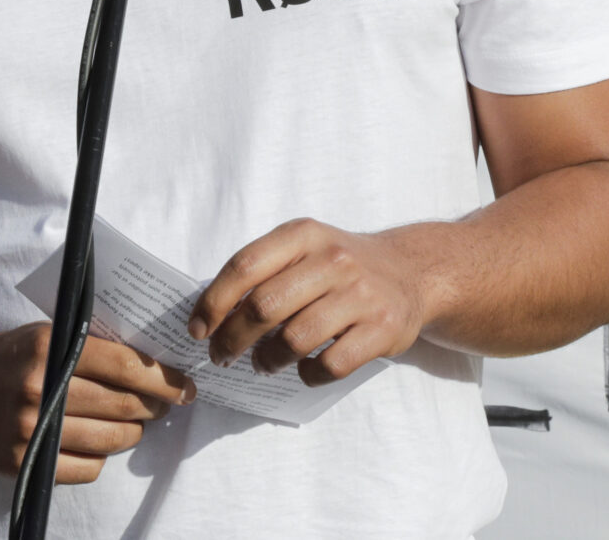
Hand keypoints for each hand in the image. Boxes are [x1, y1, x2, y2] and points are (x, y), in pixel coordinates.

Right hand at [0, 323, 195, 484]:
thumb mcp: (46, 333)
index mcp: (49, 347)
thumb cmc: (11, 357)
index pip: (123, 365)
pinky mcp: (22, 461)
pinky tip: (98, 444)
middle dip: (154, 407)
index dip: (162, 379)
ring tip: (135, 426)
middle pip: (122, 405)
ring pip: (109, 440)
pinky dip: (101, 458)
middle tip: (165, 406)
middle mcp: (39, 387)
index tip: (185, 386)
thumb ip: (90, 344)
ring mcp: (29, 428)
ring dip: (133, 434)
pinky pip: (85, 468)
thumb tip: (152, 362)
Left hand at [188, 219, 431, 384]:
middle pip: (264, 306)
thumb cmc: (340, 267)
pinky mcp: (383, 330)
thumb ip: (264, 271)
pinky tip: (304, 370)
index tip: (197, 329)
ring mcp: (361, 295)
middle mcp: (333, 260)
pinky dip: (308, 374)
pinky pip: (330, 364)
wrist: (411, 272)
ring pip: (295, 339)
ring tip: (262, 363)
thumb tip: (213, 315)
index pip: (245, 266)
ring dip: (268, 359)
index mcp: (304, 234)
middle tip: (222, 356)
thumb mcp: (305, 248)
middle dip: (233, 338)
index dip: (213, 302)